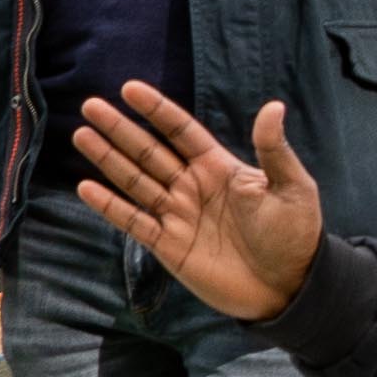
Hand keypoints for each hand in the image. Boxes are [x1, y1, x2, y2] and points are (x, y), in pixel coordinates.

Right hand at [65, 81, 325, 321]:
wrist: (289, 287)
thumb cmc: (295, 235)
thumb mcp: (292, 188)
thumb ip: (273, 150)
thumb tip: (273, 106)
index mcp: (218, 168)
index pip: (181, 132)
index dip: (156, 111)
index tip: (130, 89)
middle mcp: (192, 187)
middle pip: (149, 152)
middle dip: (120, 129)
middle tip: (91, 106)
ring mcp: (178, 216)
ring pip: (135, 182)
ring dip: (108, 159)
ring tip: (81, 135)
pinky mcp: (169, 246)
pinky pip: (134, 222)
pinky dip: (110, 206)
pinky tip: (86, 188)